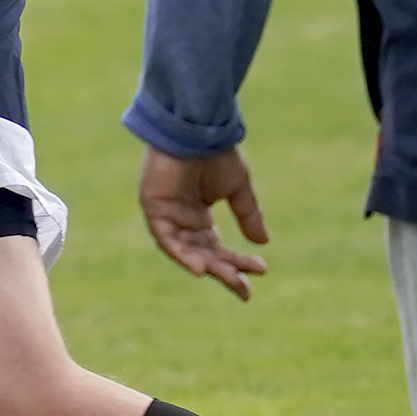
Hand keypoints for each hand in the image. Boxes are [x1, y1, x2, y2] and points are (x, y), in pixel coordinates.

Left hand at [137, 144, 270, 299]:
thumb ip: (248, 215)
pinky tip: (200, 268)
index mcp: (199, 216)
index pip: (217, 248)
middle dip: (224, 271)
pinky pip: (166, 238)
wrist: (198, 128)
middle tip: (244, 287)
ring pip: (185, 251)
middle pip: (203, 254)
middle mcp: (182, 220)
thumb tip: (263, 244)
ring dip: (206, 266)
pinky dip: (181, 254)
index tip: (260, 272)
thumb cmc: (216, 153)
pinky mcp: (153, 208)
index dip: (237, 262)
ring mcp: (166, 215)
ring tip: (228, 278)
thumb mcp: (238, 188)